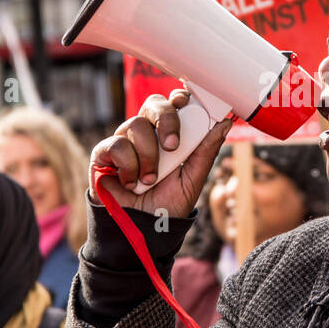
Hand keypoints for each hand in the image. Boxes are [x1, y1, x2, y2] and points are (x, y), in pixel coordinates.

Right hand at [89, 90, 232, 218]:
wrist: (141, 229)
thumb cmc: (167, 205)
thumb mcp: (193, 179)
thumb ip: (206, 151)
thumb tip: (225, 123)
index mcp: (168, 135)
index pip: (173, 104)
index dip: (179, 98)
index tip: (186, 102)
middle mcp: (146, 133)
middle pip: (154, 103)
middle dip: (167, 120)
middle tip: (173, 146)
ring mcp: (124, 141)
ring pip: (136, 124)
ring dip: (148, 155)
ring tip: (149, 180)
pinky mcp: (103, 154)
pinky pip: (116, 144)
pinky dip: (128, 165)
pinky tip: (130, 182)